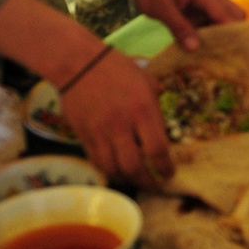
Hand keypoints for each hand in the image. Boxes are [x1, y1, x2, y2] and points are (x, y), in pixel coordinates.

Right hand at [60, 48, 175, 185]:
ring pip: (114, 169)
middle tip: (155, 185)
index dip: (165, 166)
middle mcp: (122, 125)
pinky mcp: (84, 136)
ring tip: (137, 181)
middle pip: (135, 166)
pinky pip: (98, 161)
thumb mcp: (146, 79)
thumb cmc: (116, 67)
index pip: (157, 149)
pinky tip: (117, 172)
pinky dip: (109, 171)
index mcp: (142, 110)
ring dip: (128, 180)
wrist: (78, 63)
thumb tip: (162, 117)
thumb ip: (157, 100)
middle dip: (148, 181)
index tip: (170, 173)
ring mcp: (101, 133)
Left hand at [127, 0, 243, 50]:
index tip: (234, 54)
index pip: (227, 16)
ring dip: (222, 36)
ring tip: (215, 56)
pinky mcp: (200, 9)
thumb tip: (195, 48)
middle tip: (224, 54)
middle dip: (233, 34)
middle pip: (236, 16)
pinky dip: (211, 35)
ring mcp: (207, 3)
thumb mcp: (162, 9)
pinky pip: (212, 23)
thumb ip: (179, 27)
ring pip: (225, 20)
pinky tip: (202, 48)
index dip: (232, 35)